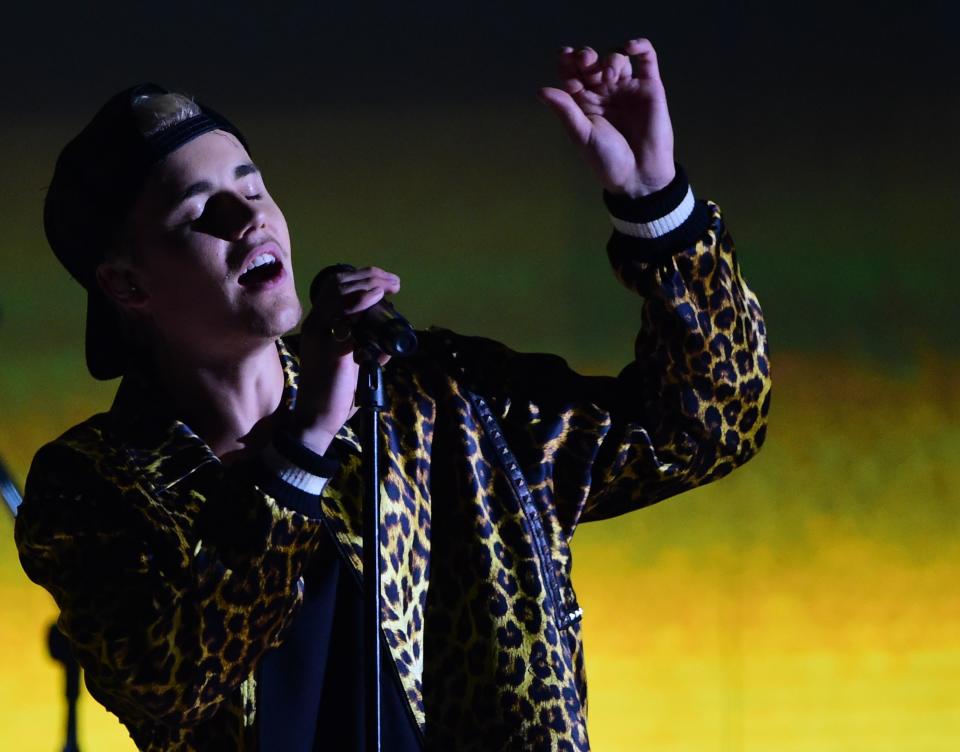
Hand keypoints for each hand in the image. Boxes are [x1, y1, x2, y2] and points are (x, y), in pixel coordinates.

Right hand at [290, 266, 400, 453]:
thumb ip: (368, 350)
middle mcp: (315, 324)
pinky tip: (378, 298)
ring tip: (391, 285)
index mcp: (318, 325)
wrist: (317, 418)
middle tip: (394, 282)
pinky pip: (345, 317)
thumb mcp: (353, 364)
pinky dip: (362, 302)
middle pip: (339, 284)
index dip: (362, 278)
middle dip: (370, 276)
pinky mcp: (330, 348)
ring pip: (341, 293)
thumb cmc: (334, 393)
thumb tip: (390, 341)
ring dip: (370, 283)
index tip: (386, 282)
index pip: (336, 288)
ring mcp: (320, 334)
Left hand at [539, 38, 675, 197]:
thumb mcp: (582, 134)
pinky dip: (640, 46)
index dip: (567, 62)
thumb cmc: (607, 160)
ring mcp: (627, 88)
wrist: (639, 175)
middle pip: (593, 62)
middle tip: (585, 60)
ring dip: (610, 59)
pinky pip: (647, 60)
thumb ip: (565, 110)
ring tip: (608, 75)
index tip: (565, 59)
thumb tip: (540, 90)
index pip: (572, 74)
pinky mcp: (650, 88)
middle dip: (586, 56)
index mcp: (584, 102)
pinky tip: (629, 47)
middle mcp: (604, 92)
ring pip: (616, 59)